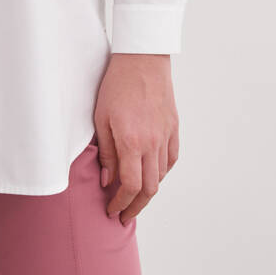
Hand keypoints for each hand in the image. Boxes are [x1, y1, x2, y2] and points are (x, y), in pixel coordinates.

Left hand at [94, 54, 179, 225]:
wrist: (142, 59)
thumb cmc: (116, 85)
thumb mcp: (101, 118)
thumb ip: (106, 152)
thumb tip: (106, 180)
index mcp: (132, 141)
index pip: (129, 186)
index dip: (120, 203)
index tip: (112, 210)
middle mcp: (153, 143)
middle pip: (149, 189)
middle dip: (135, 207)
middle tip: (123, 215)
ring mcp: (166, 136)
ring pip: (160, 176)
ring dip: (147, 192)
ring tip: (134, 198)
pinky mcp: (174, 128)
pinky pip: (170, 160)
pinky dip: (160, 173)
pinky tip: (150, 175)